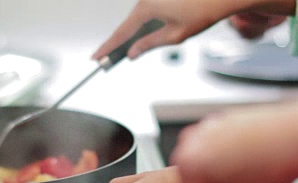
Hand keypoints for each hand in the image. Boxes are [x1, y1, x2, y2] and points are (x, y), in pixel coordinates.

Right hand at [92, 0, 296, 60]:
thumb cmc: (202, 13)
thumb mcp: (175, 35)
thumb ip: (149, 45)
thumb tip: (132, 53)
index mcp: (146, 8)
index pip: (121, 32)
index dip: (108, 47)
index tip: (96, 57)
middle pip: (126, 26)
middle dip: (117, 43)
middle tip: (104, 60)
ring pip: (136, 21)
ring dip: (132, 36)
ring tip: (121, 52)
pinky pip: (145, 14)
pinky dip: (142, 28)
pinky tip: (140, 39)